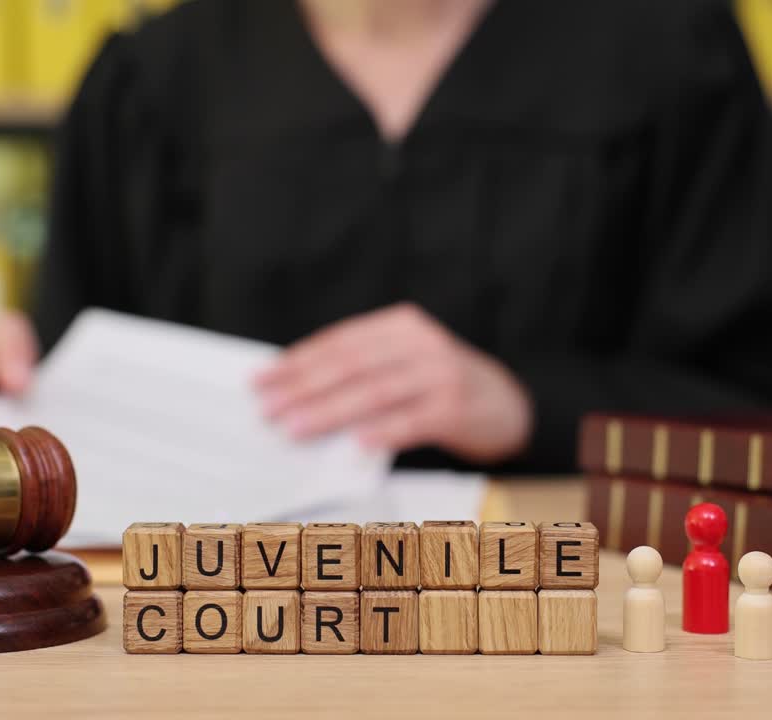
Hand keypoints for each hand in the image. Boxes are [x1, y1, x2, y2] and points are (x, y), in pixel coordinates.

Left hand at [254, 303, 531, 463]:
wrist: (510, 405)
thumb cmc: (443, 388)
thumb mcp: (405, 366)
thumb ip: (362, 374)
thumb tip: (297, 398)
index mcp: (400, 326)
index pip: (340, 342)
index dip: (298, 361)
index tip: (262, 381)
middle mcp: (420, 344)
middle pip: (352, 364)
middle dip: (304, 387)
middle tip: (269, 408)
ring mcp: (440, 374)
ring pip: (375, 391)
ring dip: (330, 411)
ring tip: (296, 428)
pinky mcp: (456, 407)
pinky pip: (413, 420)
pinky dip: (384, 431)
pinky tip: (357, 444)